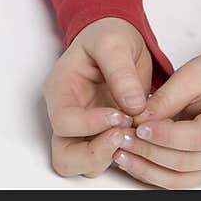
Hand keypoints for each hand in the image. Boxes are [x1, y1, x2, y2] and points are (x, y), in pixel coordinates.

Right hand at [43, 17, 153, 178]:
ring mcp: (83, 128)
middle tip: (125, 134)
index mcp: (61, 89)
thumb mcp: (114, 42)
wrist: (120, 38)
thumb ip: (121, 72)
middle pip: (65, 156)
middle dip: (95, 154)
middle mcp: (67, 113)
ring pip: (84, 165)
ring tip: (133, 133)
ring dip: (109, 156)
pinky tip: (139, 134)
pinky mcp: (102, 135)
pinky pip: (106, 157)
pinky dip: (122, 153)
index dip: (91, 124)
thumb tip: (133, 106)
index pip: (64, 122)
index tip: (121, 114)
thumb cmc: (109, 35)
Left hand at [109, 45, 200, 188]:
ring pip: (178, 179)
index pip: (198, 137)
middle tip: (122, 136)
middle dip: (149, 152)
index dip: (166, 136)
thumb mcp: (193, 73)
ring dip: (146, 168)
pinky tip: (132, 160)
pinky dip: (152, 173)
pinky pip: (176, 181)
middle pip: (185, 162)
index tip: (140, 126)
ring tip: (120, 152)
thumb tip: (140, 118)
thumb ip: (168, 97)